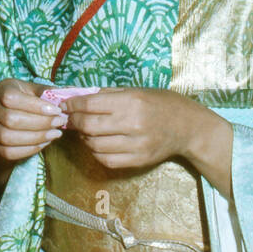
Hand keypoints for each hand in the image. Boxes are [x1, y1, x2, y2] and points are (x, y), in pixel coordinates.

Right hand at [0, 79, 66, 164]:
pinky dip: (29, 149)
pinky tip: (44, 142)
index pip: (11, 98)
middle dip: (39, 123)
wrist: (18, 115)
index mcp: (3, 89)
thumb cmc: (30, 100)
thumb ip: (48, 93)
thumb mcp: (38, 91)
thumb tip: (62, 99)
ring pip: (7, 137)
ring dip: (35, 137)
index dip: (35, 106)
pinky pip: (8, 152)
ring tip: (54, 134)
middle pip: (10, 119)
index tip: (56, 110)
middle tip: (59, 122)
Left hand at [65, 87, 205, 171]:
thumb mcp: (135, 90)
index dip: (72, 105)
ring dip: (85, 138)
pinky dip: (96, 153)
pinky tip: (98, 144)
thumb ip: (107, 94)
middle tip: (69, 119)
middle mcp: (133, 123)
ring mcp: (136, 145)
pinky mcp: (138, 161)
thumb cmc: (160, 103)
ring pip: (95, 145)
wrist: (188, 127)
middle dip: (74, 122)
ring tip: (86, 131)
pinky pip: (107, 160)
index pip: (90, 104)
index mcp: (131, 101)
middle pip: (89, 125)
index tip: (65, 106)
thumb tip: (77, 97)